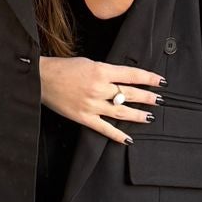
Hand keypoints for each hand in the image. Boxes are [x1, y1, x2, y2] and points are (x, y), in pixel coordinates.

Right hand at [39, 56, 165, 142]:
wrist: (41, 79)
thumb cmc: (64, 68)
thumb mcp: (89, 62)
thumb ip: (106, 71)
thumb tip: (124, 79)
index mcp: (101, 71)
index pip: (131, 75)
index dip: (148, 78)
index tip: (160, 81)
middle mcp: (99, 88)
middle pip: (129, 94)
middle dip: (147, 97)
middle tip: (159, 100)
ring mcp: (92, 104)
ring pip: (121, 112)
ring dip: (137, 115)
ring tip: (150, 117)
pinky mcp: (84, 117)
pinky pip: (104, 128)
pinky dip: (117, 135)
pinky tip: (128, 138)